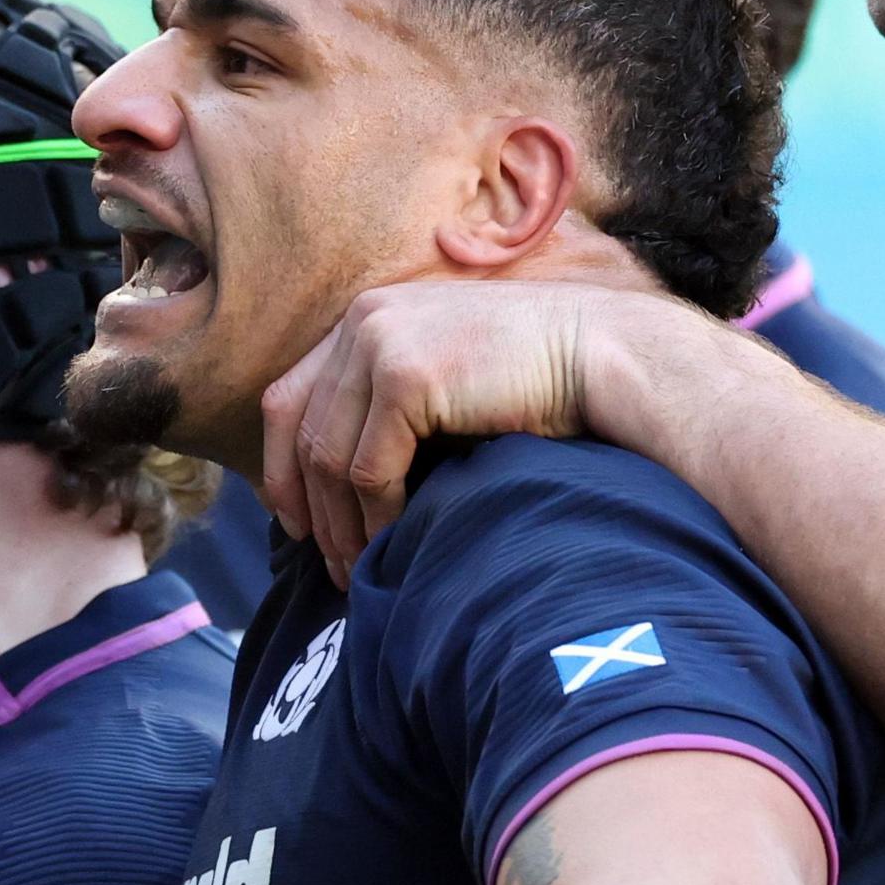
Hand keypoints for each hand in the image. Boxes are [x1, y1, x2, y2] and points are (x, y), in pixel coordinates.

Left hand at [265, 277, 696, 582]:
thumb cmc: (537, 380)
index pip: (290, 397)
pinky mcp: (406, 377)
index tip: (297, 523)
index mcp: (368, 316)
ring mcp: (381, 343)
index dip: (282, 466)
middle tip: (329, 564)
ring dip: (342, 522)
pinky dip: (377, 514)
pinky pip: (368, 466)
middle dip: (310, 506)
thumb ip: (393, 407)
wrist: (602, 357)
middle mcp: (363, 320)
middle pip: (298, 428)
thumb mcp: (447, 378)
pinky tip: (394, 542)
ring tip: (360, 568)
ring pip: (329, 455)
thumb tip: (343, 482)